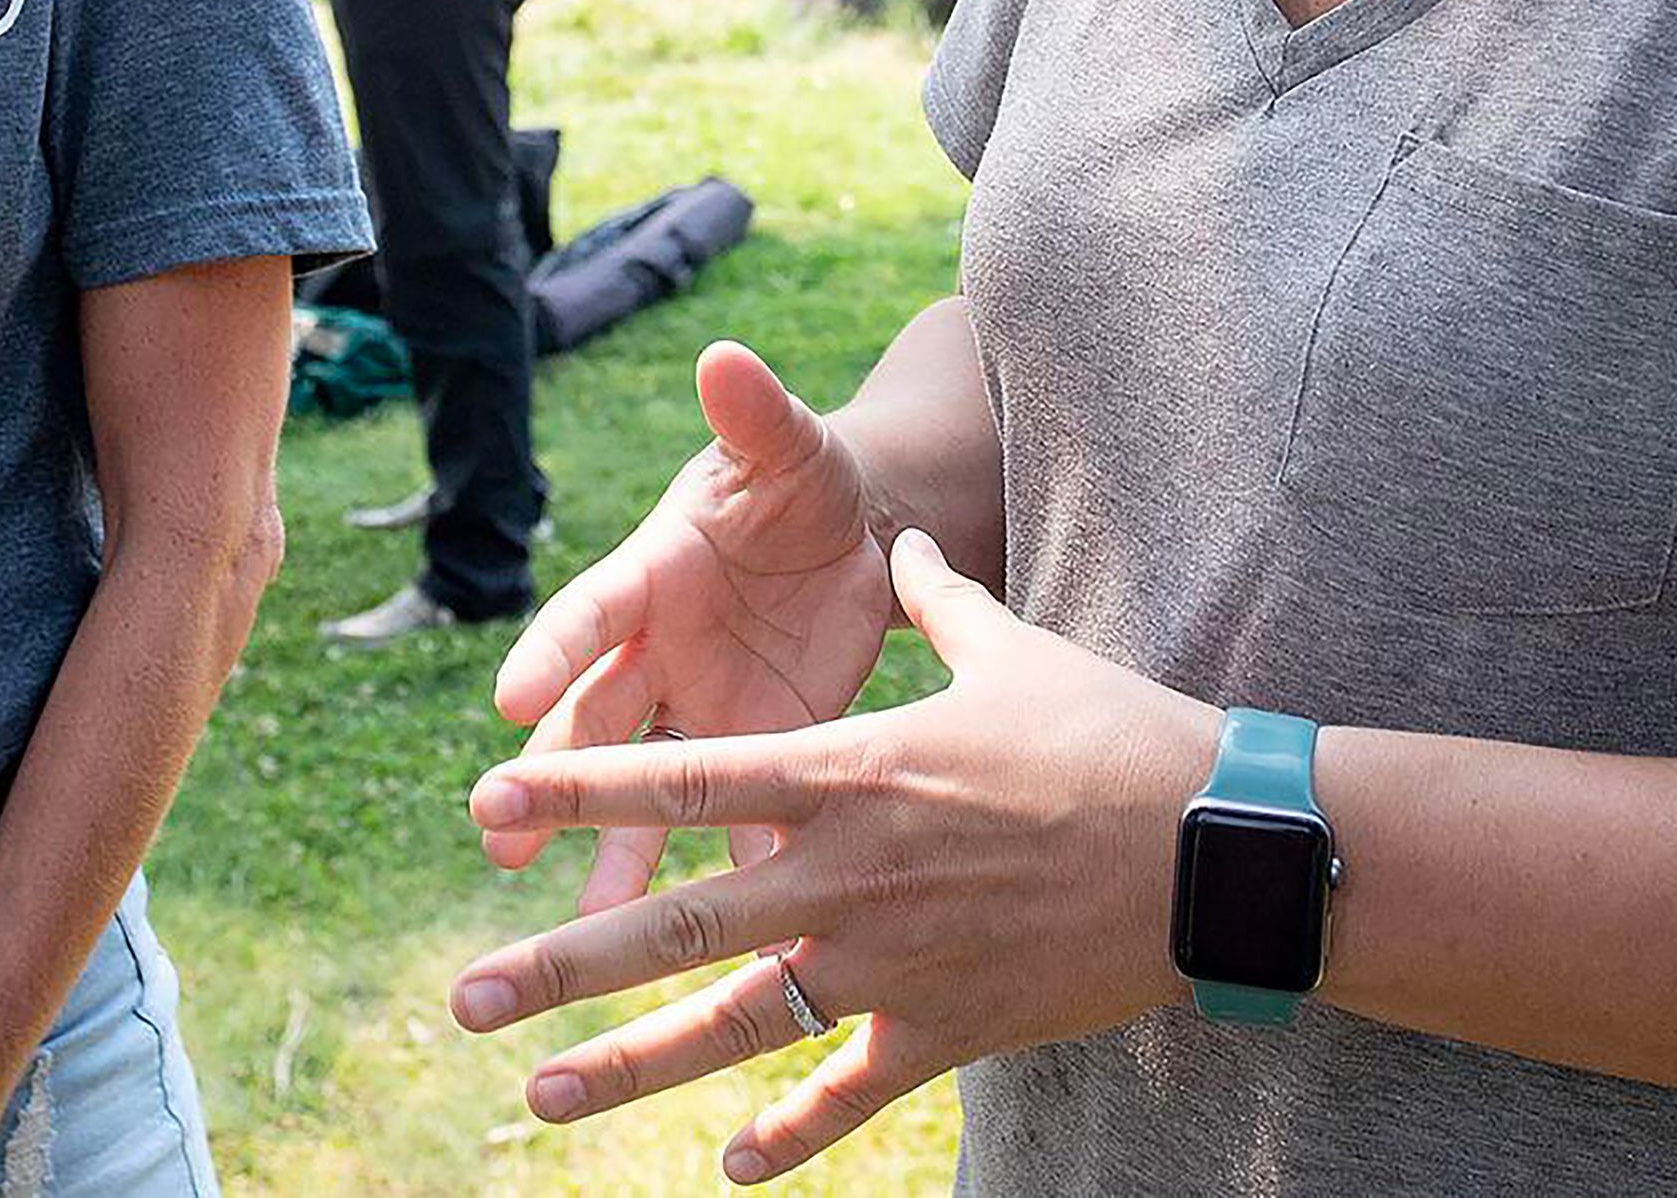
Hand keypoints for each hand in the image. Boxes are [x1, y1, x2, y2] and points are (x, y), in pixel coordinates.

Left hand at [452, 530, 1218, 1184]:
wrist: (1212, 850)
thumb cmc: (1111, 734)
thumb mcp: (1010, 649)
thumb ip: (935, 602)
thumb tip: (907, 541)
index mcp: (851, 771)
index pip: (687, 778)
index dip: (584, 787)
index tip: (491, 801)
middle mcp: (849, 874)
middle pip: (679, 924)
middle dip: (562, 966)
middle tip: (464, 998)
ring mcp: (893, 964)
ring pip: (737, 1026)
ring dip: (632, 1067)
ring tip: (539, 1097)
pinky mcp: (946, 1030)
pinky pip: (848, 1093)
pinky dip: (787, 1135)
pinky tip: (727, 1169)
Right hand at [488, 343, 894, 911]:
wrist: (853, 532)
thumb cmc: (798, 477)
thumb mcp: (785, 445)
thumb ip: (755, 413)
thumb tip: (726, 356)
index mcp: (650, 572)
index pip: (588, 614)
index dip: (549, 653)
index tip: (507, 700)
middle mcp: (657, 652)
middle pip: (591, 723)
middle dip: (546, 779)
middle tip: (496, 833)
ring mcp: (697, 708)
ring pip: (641, 790)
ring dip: (612, 850)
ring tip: (580, 926)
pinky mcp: (754, 749)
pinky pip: (727, 813)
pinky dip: (723, 866)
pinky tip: (718, 935)